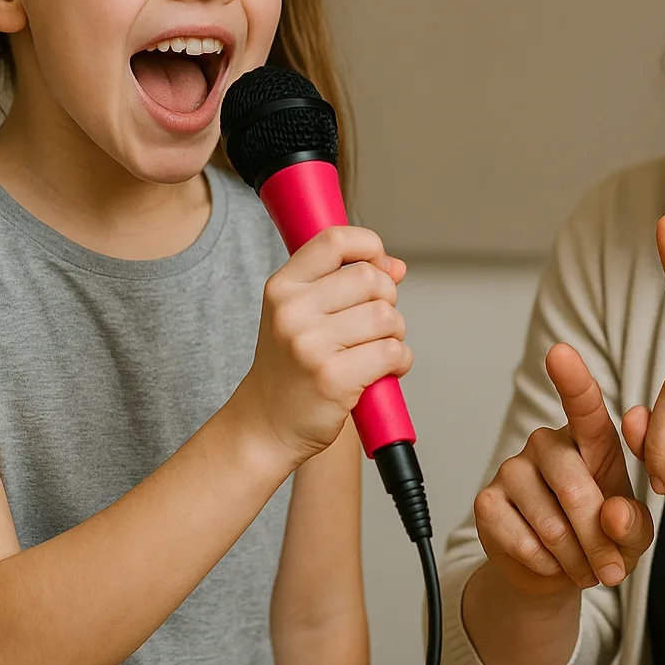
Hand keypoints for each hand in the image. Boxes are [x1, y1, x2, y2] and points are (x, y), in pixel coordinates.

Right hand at [238, 225, 412, 466]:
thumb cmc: (291, 367)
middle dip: (388, 300)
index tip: (379, 267)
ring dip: (395, 334)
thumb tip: (396, 266)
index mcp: (283, 287)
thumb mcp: (303, 315)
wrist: (266, 425)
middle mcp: (291, 311)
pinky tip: (384, 372)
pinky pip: (391, 352)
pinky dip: (399, 361)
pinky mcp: (333, 378)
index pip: (335, 240)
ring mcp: (310, 345)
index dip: (370, 247)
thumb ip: (346, 284)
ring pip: (386, 317)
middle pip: (371, 279)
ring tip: (376, 350)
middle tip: (375, 326)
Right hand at [473, 343, 654, 600]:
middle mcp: (547, 443)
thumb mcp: (632, 534)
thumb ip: (632, 525)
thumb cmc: (601, 535)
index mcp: (589, 439)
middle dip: (599, 540)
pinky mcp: (487, 501)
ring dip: (575, 559)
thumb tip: (612, 516)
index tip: (559, 352)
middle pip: (576, 488)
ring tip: (583, 566)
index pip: (582, 405)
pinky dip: (546, 565)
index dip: (572, 380)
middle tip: (611, 569)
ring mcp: (512, 469)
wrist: (556, 569)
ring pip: (551, 524)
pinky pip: (523, 542)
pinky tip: (550, 561)